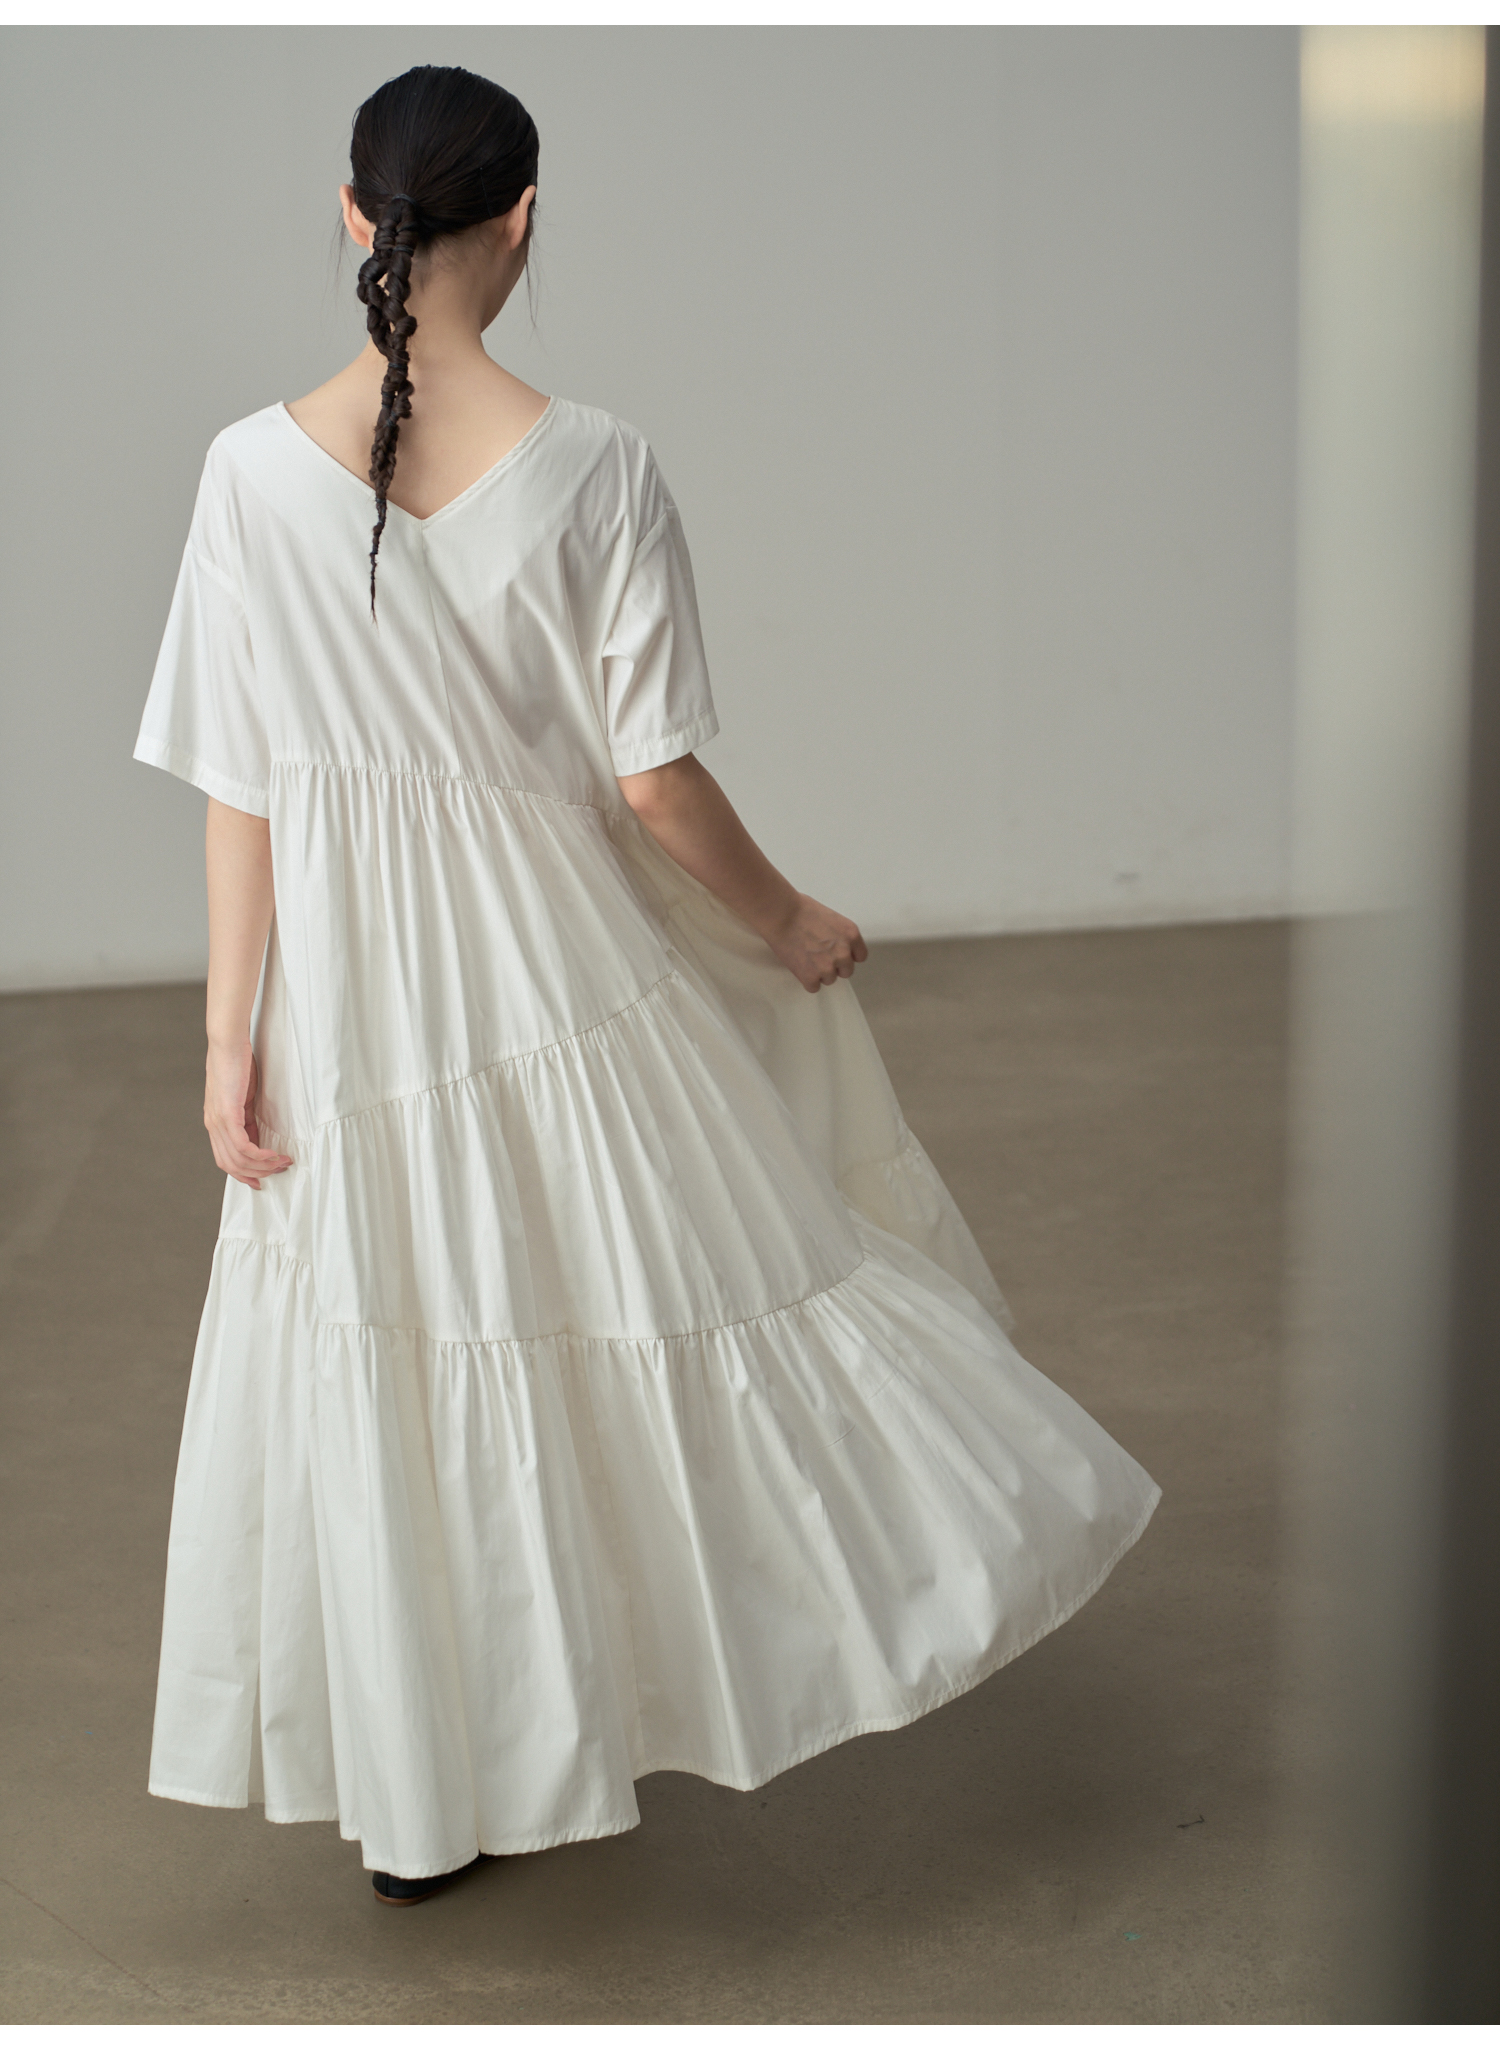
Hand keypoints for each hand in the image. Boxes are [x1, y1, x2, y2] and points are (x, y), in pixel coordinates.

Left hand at [205, 1040, 293, 1189]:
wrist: (227, 1042)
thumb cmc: (237, 1063)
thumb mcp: (244, 1097)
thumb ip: (247, 1118)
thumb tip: (258, 1137)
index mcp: (214, 1122)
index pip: (225, 1159)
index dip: (243, 1174)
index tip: (262, 1179)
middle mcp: (212, 1125)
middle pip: (230, 1165)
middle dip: (257, 1174)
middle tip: (280, 1170)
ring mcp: (217, 1121)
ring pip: (237, 1159)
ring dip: (263, 1166)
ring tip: (283, 1162)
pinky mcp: (227, 1114)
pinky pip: (243, 1146)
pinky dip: (260, 1155)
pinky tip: (273, 1154)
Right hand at [762, 893, 868, 992]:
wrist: (781, 914)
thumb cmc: (801, 909)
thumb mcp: (832, 917)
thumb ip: (839, 935)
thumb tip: (835, 945)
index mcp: (851, 935)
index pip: (860, 957)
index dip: (847, 955)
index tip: (837, 953)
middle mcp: (843, 953)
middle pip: (846, 971)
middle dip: (834, 965)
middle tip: (818, 956)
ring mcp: (828, 967)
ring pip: (829, 979)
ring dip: (819, 972)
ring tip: (805, 957)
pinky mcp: (811, 977)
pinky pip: (813, 987)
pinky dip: (806, 979)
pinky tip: (799, 965)